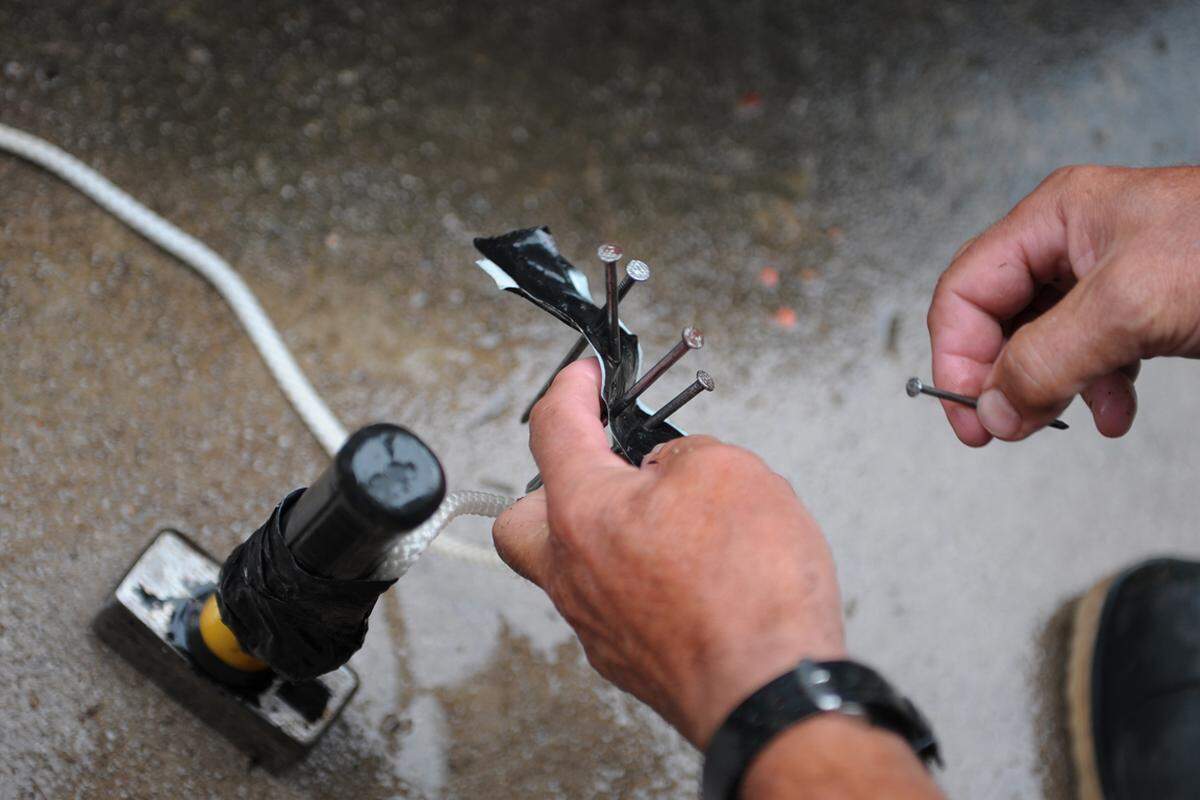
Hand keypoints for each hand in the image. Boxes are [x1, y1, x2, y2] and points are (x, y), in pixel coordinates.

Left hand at [493, 359, 844, 747]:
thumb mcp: (731, 471)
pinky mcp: (629, 661)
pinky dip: (638, 577)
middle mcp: (573, 572)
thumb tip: (670, 468)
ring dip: (607, 534)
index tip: (584, 376)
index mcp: (582, 512)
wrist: (772, 695)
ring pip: (571, 566)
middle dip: (554, 485)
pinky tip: (687, 573)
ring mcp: (596, 624)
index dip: (570, 387)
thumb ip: (684, 454)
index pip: (552, 427)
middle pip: (524, 519)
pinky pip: (612, 604)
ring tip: (666, 522)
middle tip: (605, 468)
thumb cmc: (751, 592)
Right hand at [927, 165, 1199, 443]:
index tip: (969, 415)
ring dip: (1046, 388)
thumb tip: (993, 408)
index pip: (967, 290)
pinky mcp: (1144, 307)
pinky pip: (1093, 355)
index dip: (956, 355)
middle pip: (999, 318)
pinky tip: (1114, 413)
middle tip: (1005, 427)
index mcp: (1054, 219)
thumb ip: (1047, 359)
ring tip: (1058, 421)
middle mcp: (1073, 244)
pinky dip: (1095, 390)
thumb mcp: (1128, 306)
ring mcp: (1109, 277)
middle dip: (1001, 376)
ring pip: (1044, 342)